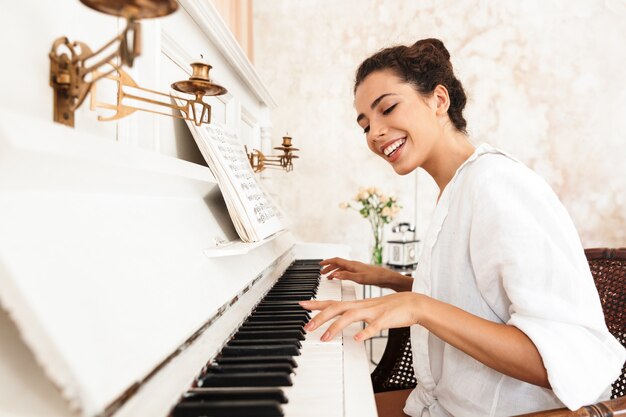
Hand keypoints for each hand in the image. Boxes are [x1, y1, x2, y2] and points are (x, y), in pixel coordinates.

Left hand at [300, 292, 424, 341]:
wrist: (412, 303)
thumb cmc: (390, 308)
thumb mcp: (368, 310)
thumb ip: (354, 315)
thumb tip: (342, 322)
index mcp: (357, 304)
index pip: (332, 302)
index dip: (316, 303)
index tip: (301, 304)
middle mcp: (361, 306)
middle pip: (336, 308)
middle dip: (319, 317)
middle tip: (306, 327)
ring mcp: (372, 312)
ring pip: (350, 316)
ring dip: (335, 326)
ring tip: (324, 338)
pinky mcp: (384, 320)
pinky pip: (373, 327)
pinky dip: (365, 332)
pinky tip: (357, 339)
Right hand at [320, 257, 411, 290]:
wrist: (387, 277)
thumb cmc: (375, 277)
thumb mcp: (359, 278)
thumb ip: (346, 276)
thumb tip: (335, 274)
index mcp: (352, 265)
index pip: (336, 261)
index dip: (327, 262)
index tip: (320, 264)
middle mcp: (353, 265)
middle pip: (338, 263)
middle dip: (329, 267)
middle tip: (322, 273)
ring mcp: (357, 268)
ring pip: (342, 267)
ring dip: (334, 270)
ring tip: (329, 277)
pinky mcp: (360, 272)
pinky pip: (347, 271)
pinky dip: (341, 273)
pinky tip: (342, 278)